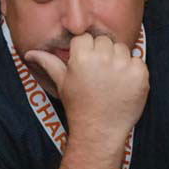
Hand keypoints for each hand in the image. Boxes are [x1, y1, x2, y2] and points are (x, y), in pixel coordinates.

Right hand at [24, 33, 148, 140]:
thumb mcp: (61, 83)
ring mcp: (123, 66)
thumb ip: (48, 63)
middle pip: (104, 40)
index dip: (86, 51)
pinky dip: (133, 70)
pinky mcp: (140, 75)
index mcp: (81, 57)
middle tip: (98, 75)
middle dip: (102, 54)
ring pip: (122, 48)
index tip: (86, 67)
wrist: (100, 131)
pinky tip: (123, 85)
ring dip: (118, 60)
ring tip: (110, 80)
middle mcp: (102, 58)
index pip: (86, 38)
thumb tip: (29, 53)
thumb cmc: (79, 106)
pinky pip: (137, 60)